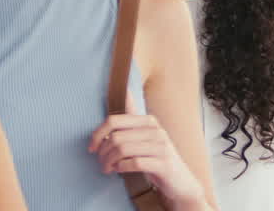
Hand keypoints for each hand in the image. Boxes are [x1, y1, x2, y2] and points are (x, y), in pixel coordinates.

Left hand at [88, 96, 208, 209]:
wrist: (181, 182)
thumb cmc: (158, 159)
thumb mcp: (147, 137)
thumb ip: (134, 119)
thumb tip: (126, 90)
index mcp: (149, 121)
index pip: (115, 120)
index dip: (98, 133)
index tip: (92, 147)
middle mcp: (156, 131)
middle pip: (116, 137)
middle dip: (103, 152)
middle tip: (101, 163)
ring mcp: (161, 147)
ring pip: (123, 150)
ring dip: (109, 162)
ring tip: (107, 169)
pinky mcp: (163, 164)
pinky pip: (134, 163)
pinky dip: (121, 168)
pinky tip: (119, 171)